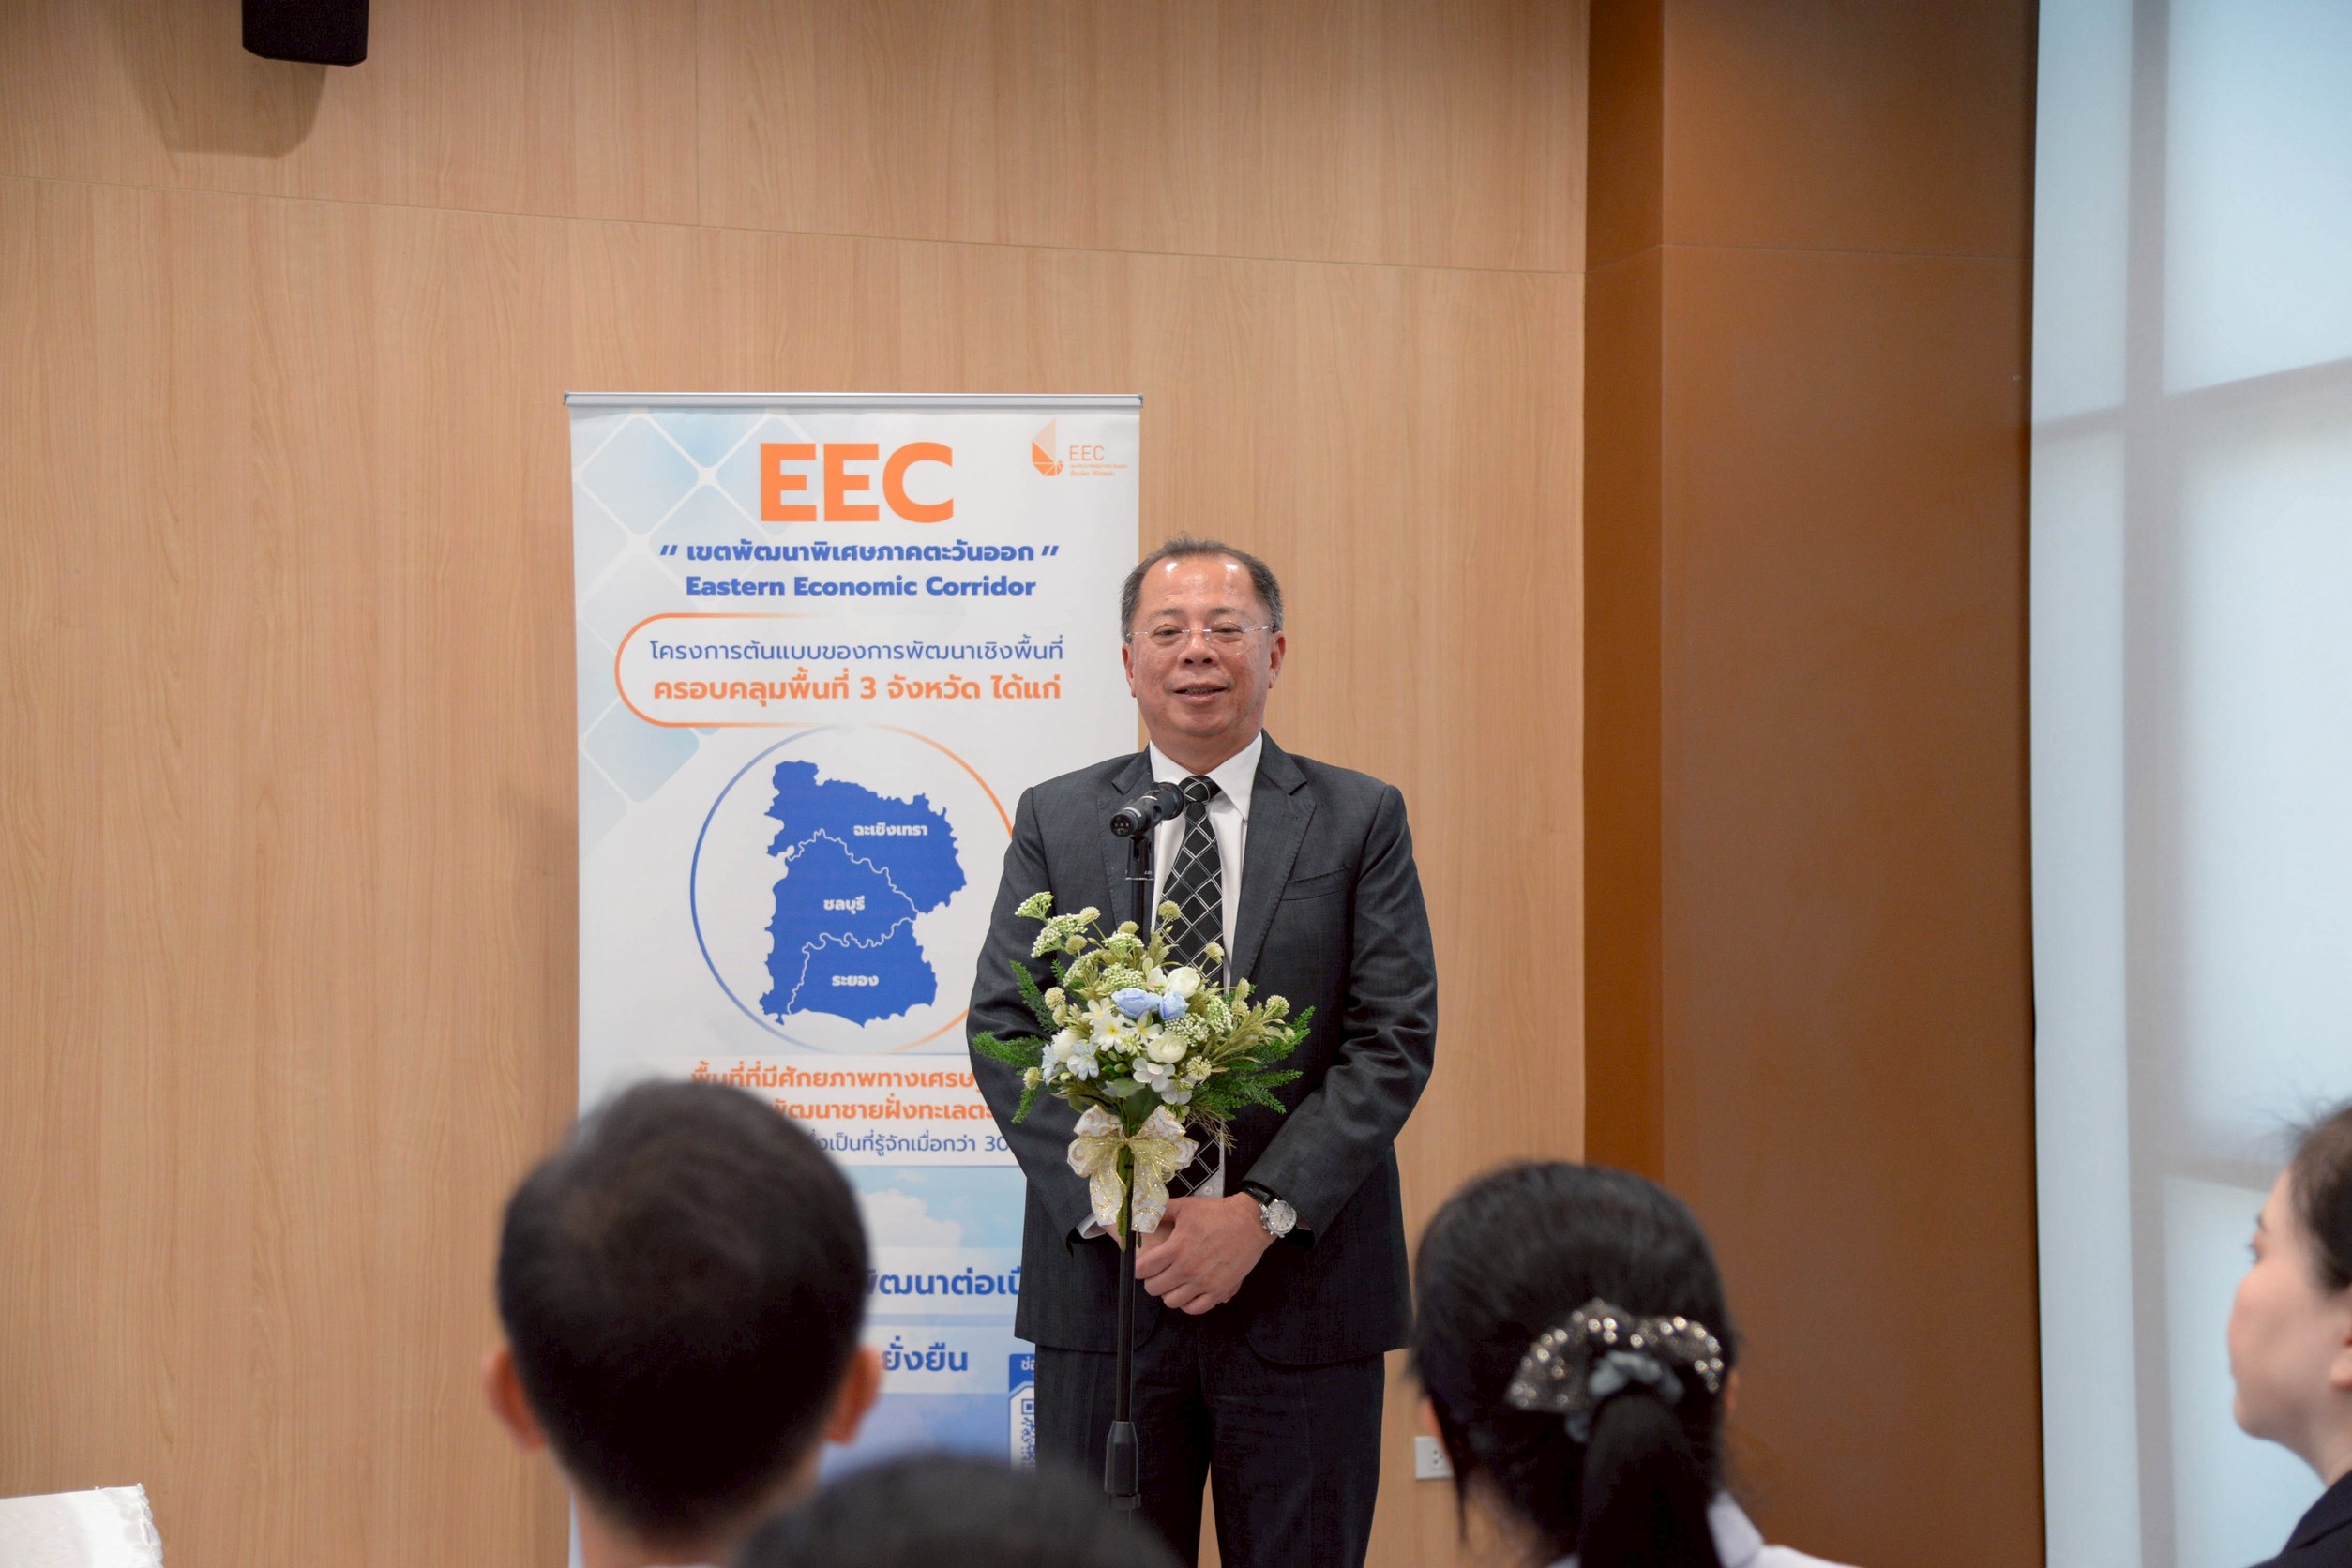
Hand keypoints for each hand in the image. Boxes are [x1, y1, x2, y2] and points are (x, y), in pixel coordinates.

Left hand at [1132, 1193, 1272, 1313]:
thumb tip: (1140, 1216)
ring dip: (1168, 1293)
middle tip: (1158, 1273)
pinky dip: (1188, 1304)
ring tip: (1174, 1283)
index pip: (1143, 1269)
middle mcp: (1187, 1269)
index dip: (1139, 1268)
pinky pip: (1195, 1309)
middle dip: (1152, 1280)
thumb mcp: (1185, 1206)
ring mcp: (1203, 1283)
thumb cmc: (1216, 1213)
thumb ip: (1160, 1211)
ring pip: (1171, 1302)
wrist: (1250, 1222)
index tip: (1143, 1265)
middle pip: (1154, 1288)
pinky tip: (1189, 1293)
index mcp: (1176, 1248)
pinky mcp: (1219, 1291)